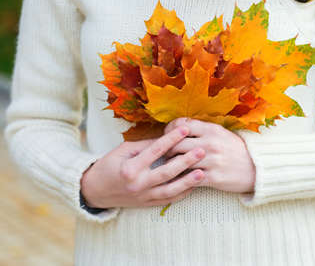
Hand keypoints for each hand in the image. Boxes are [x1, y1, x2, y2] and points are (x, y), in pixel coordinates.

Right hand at [80, 126, 205, 208]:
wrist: (95, 190)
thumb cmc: (109, 165)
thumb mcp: (123, 150)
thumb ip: (146, 145)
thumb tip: (168, 137)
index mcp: (131, 167)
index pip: (155, 150)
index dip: (171, 139)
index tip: (185, 129)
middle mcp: (138, 183)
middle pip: (166, 172)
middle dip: (185, 161)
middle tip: (201, 151)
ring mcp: (143, 196)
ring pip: (170, 190)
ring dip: (188, 182)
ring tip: (202, 172)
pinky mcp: (146, 204)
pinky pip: (168, 200)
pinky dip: (181, 194)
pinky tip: (194, 186)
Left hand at [164, 118, 255, 192]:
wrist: (257, 168)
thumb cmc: (235, 150)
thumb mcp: (221, 134)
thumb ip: (202, 130)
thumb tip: (179, 128)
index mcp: (212, 130)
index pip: (182, 125)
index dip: (170, 130)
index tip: (167, 136)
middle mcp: (210, 143)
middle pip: (177, 144)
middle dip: (168, 150)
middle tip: (166, 154)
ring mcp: (212, 161)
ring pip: (181, 162)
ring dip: (172, 166)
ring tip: (171, 167)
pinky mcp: (213, 178)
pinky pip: (190, 178)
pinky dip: (182, 179)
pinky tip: (180, 180)